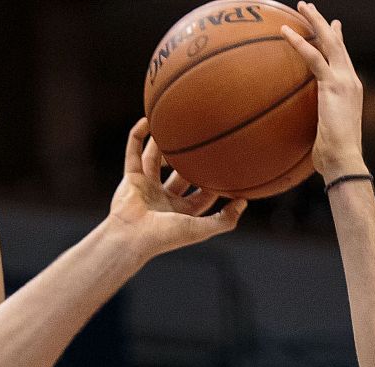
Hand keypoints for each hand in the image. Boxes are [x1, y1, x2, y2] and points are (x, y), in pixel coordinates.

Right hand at [106, 119, 246, 257]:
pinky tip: (148, 121)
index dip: (214, 182)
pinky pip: (133, 153)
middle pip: (180, 174)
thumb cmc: (163, 237)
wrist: (130, 238)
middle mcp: (164, 199)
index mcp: (181, 212)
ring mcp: (146, 188)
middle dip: (189, 160)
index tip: (226, 166)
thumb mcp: (200, 229)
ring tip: (173, 126)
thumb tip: (244, 202)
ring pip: (155, 160)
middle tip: (202, 140)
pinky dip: (138, 137)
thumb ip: (224, 220)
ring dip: (162, 144)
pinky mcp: (130, 178)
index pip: (202, 195)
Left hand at [281, 2, 367, 180]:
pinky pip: (314, 57)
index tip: (333, 28)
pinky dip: (299, 42)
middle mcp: (351, 80)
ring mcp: (344, 80)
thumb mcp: (324, 136)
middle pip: (337, 44)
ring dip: (315, 21)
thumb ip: (316, 125)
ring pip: (329, 42)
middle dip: (324, 23)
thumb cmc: (334, 157)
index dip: (337, 41)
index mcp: (351, 90)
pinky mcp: (333, 85)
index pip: (343, 60)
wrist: (345, 160)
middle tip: (310, 8)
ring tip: (302, 6)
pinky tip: (286, 31)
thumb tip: (302, 135)